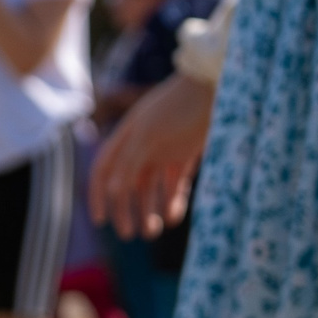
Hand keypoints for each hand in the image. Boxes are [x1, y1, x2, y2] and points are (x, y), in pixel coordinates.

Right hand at [90, 72, 213, 238]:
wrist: (218, 83)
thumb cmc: (180, 106)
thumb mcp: (150, 134)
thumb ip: (129, 161)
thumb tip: (111, 190)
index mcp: (127, 136)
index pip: (104, 170)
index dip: (98, 195)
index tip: (100, 220)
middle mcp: (143, 144)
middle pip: (128, 183)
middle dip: (126, 210)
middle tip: (131, 234)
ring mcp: (166, 148)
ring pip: (152, 186)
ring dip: (150, 209)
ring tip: (154, 231)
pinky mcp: (188, 152)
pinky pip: (176, 182)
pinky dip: (173, 200)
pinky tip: (174, 217)